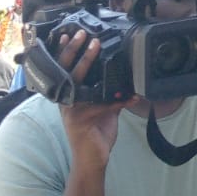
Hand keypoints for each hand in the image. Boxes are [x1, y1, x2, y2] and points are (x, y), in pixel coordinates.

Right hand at [53, 30, 124, 167]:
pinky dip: (119, 100)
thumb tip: (126, 79)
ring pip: (79, 82)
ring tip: (96, 48)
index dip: (66, 53)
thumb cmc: (96, 133)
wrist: (93, 160)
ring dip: (87, 63)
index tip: (70, 35)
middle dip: (74, 50)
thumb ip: (110, 92)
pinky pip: (102, 105)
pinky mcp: (80, 121)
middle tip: (84, 35)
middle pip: (67, 71)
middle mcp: (67, 102)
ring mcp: (71, 111)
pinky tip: (132, 97)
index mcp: (70, 97)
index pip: (65, 72)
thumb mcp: (103, 108)